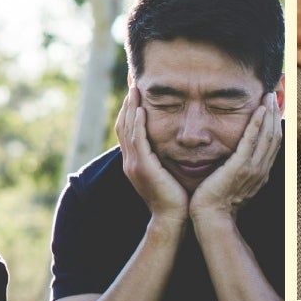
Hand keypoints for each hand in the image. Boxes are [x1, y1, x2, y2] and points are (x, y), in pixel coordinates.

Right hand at [116, 89, 186, 223]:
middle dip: (127, 102)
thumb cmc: (176, 198)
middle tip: (131, 80)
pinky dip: (137, 124)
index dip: (129, 108)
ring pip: (127, 129)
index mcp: (135, 161)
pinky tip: (141, 110)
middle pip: (123, 124)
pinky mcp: (143, 167)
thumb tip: (176, 140)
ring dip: (131, 107)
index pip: (127, 129)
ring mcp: (134, 164)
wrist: (173, 220)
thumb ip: (165, 156)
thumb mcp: (167, 172)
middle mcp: (130, 161)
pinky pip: (138, 140)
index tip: (135, 90)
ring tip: (134, 89)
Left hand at [189, 93, 279, 221]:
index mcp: (260, 172)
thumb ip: (237, 169)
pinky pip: (252, 141)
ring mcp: (252, 168)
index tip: (272, 106)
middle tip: (273, 93)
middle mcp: (261, 169)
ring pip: (266, 135)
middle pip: (274, 136)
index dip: (274, 123)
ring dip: (268, 113)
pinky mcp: (240, 167)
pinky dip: (257, 124)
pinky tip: (259, 110)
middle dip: (274, 113)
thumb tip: (234, 159)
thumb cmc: (216, 203)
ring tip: (269, 95)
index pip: (271, 143)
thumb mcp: (232, 183)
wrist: (212, 218)